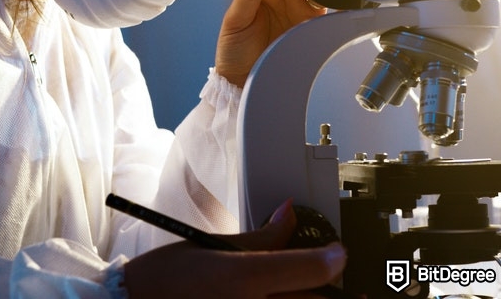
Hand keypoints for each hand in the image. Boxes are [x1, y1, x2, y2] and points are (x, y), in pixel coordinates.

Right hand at [123, 201, 346, 297]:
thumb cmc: (167, 277)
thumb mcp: (214, 245)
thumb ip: (261, 236)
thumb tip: (288, 215)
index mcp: (244, 277)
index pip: (310, 269)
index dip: (333, 258)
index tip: (339, 253)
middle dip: (333, 290)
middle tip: (335, 276)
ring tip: (314, 292)